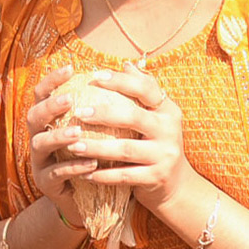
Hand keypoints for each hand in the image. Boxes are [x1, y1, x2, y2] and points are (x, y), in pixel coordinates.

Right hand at [28, 65, 97, 225]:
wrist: (91, 197)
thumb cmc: (99, 155)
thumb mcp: (105, 128)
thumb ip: (111, 103)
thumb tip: (130, 69)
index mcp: (51, 120)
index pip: (43, 94)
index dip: (52, 80)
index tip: (71, 68)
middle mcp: (40, 137)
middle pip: (33, 116)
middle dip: (50, 107)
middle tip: (70, 100)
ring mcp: (40, 161)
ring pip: (39, 144)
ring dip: (58, 137)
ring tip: (77, 132)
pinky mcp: (46, 183)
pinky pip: (57, 173)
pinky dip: (73, 166)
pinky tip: (91, 162)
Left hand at [60, 63, 193, 212]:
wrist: (176, 184)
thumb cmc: (157, 144)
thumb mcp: (157, 117)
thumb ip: (143, 92)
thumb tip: (126, 63)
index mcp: (168, 110)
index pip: (146, 89)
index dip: (121, 81)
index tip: (95, 76)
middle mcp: (170, 130)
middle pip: (134, 117)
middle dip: (103, 114)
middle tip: (78, 113)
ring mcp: (165, 155)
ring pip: (126, 149)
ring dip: (96, 147)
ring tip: (72, 145)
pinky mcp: (157, 177)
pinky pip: (125, 175)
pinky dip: (103, 175)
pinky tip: (85, 173)